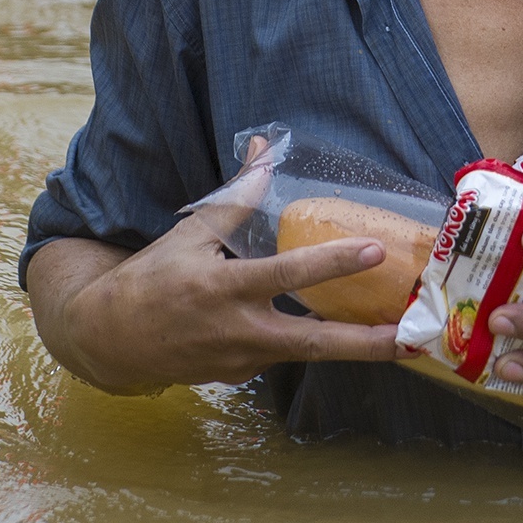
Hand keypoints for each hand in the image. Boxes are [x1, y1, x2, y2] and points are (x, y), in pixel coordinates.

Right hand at [35, 216, 407, 393]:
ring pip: (308, 352)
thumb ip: (235, 197)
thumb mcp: (190, 234)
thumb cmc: (152, 279)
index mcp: (224, 288)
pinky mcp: (243, 375)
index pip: (288, 274)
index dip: (332, 262)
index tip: (373, 251)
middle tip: (412, 334)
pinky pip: (286, 354)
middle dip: (367, 342)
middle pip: (315, 342)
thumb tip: (264, 147)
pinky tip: (345, 329)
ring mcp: (243, 360)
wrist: (110, 341)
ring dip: (354, 345)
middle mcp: (240, 331)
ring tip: (402, 334)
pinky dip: (314, 341)